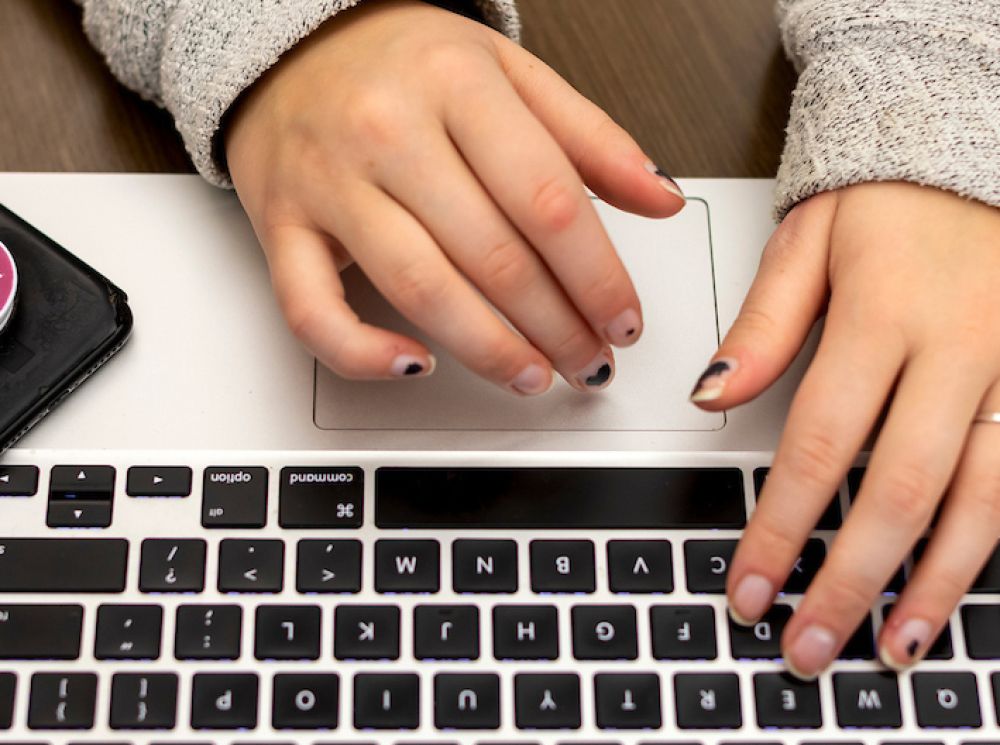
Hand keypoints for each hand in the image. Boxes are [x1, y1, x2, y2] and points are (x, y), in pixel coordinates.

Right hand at [225, 0, 682, 393]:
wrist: (289, 45)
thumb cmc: (402, 62)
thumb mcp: (507, 72)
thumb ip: (588, 137)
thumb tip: (661, 197)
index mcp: (456, 85)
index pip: (548, 199)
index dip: (598, 276)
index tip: (622, 320)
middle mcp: (389, 132)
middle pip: (494, 256)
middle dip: (558, 326)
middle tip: (590, 361)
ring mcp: (330, 184)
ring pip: (421, 290)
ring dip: (490, 351)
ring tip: (534, 375)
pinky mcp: (283, 227)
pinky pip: (313, 310)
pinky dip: (362, 353)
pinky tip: (414, 366)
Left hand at [690, 182, 999, 676]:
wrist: (978, 160)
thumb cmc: (891, 199)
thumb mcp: (810, 238)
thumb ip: (764, 324)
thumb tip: (711, 394)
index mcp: (886, 313)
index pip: (818, 444)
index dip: (781, 527)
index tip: (749, 588)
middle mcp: (959, 350)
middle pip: (900, 490)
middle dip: (850, 580)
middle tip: (810, 646)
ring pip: (980, 501)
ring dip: (933, 585)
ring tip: (894, 648)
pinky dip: (990, 542)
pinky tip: (959, 587)